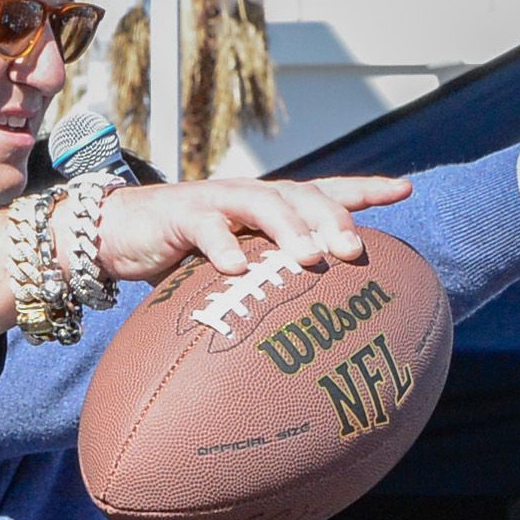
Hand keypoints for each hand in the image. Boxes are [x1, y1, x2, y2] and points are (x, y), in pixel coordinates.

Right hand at [94, 175, 415, 286]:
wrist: (114, 233)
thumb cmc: (179, 257)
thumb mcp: (229, 270)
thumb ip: (262, 286)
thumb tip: (304, 331)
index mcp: (267, 207)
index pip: (323, 189)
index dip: (364, 189)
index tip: (404, 191)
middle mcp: (248, 197)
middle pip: (302, 195)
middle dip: (331, 219)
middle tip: (353, 250)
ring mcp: (215, 201)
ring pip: (262, 202)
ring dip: (288, 228)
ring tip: (308, 258)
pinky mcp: (179, 215)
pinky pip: (206, 226)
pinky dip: (223, 245)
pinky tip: (238, 268)